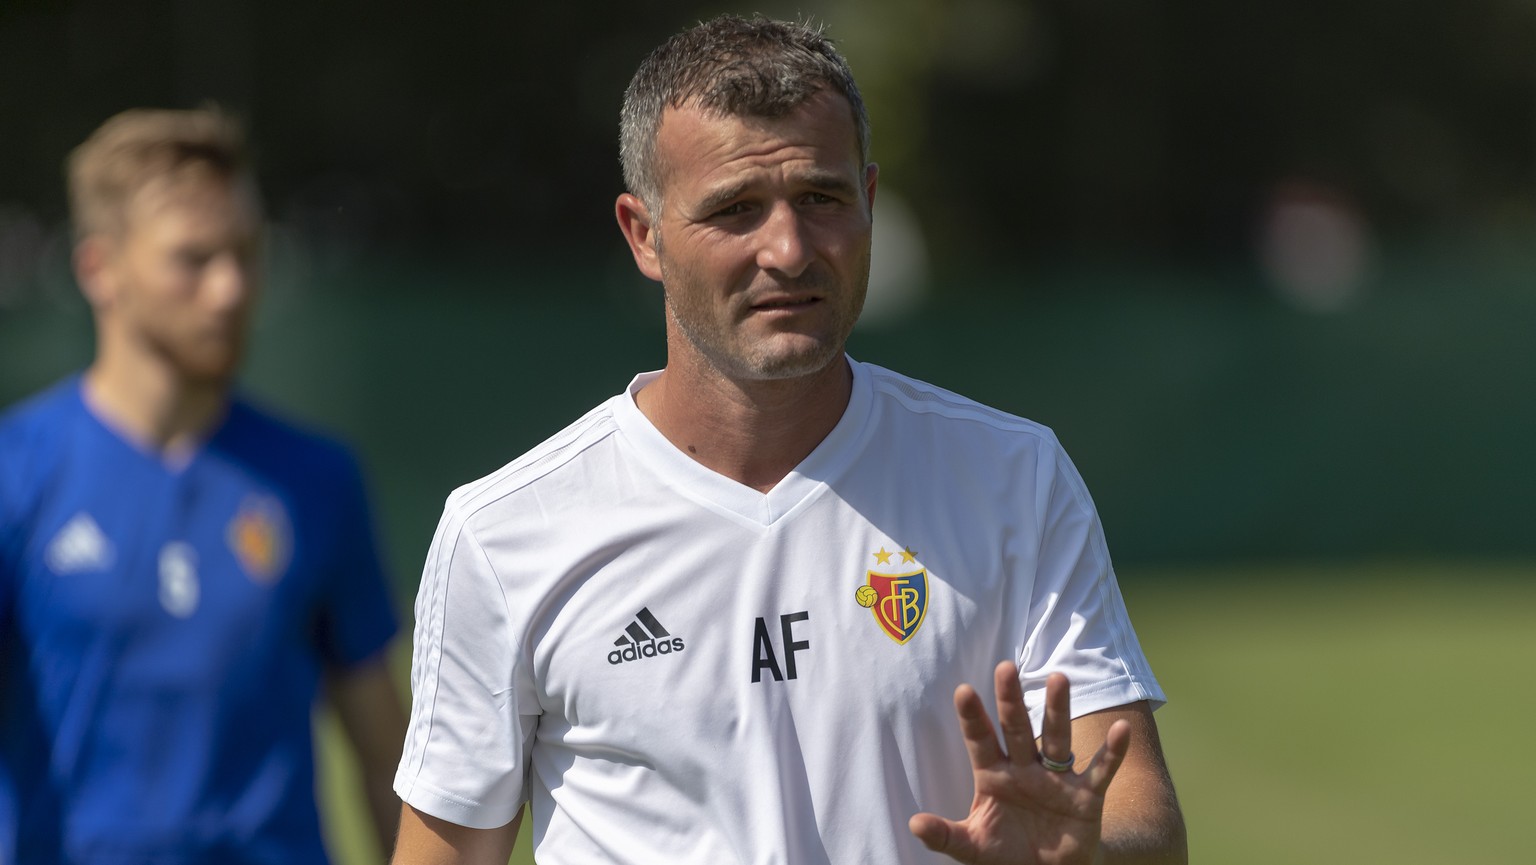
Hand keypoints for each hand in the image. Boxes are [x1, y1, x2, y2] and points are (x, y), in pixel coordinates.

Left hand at [909, 662, 1131, 864]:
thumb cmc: (1007, 854)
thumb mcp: (973, 847)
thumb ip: (946, 835)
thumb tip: (913, 824)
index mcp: (993, 776)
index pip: (980, 741)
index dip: (972, 717)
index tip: (963, 690)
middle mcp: (1024, 769)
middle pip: (1016, 728)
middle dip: (1011, 700)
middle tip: (1005, 667)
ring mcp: (1057, 779)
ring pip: (1056, 738)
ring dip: (1057, 710)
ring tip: (1058, 679)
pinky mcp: (1086, 797)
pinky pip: (1101, 771)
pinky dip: (1113, 752)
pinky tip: (1122, 729)